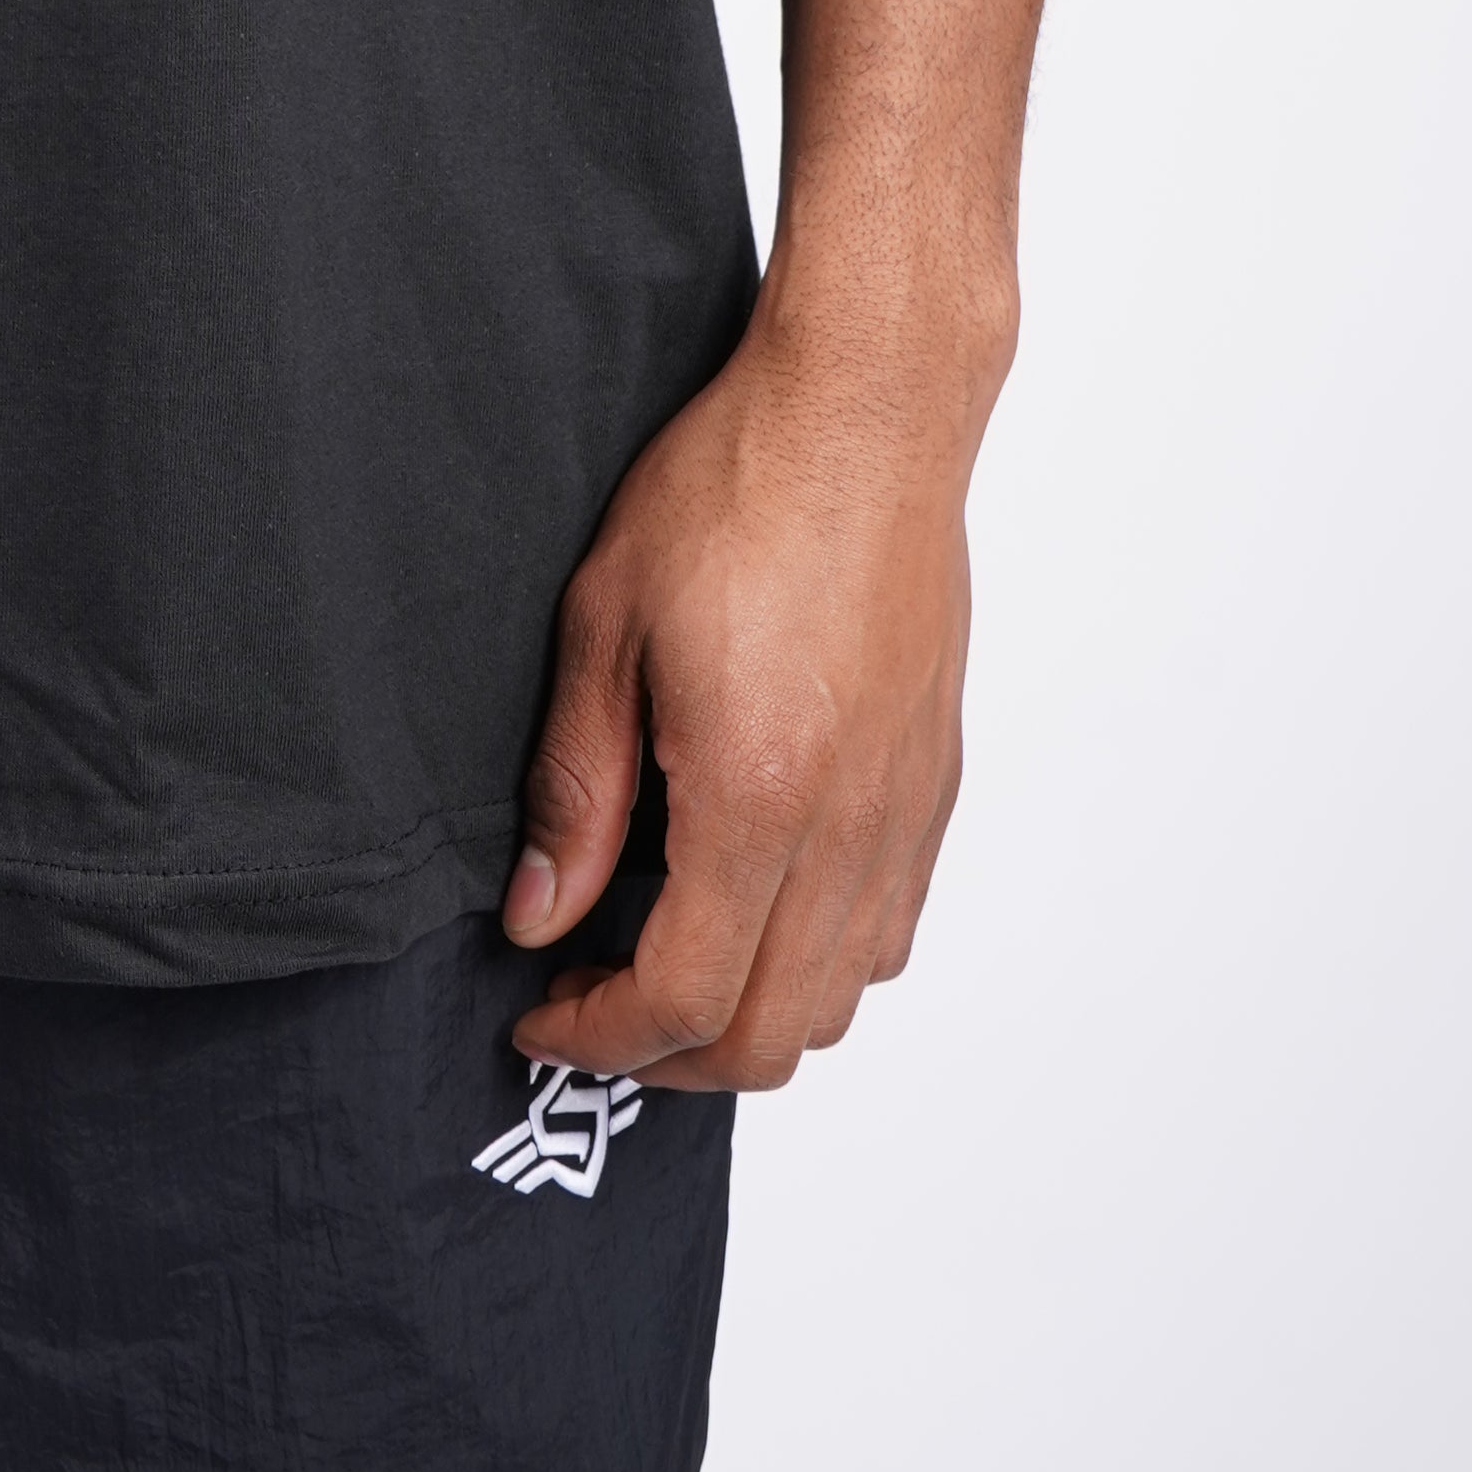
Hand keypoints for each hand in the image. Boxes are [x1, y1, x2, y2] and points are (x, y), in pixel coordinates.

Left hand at [500, 309, 981, 1094]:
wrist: (866, 412)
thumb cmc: (736, 486)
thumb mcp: (604, 624)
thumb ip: (575, 789)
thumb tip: (538, 915)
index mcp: (759, 795)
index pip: (684, 998)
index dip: (599, 1037)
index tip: (538, 1016)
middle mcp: (849, 830)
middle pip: (770, 1037)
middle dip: (666, 1059)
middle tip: (588, 1012)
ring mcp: (904, 815)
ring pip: (840, 1001)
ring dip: (746, 1019)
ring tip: (661, 967)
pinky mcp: (933, 785)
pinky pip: (886, 932)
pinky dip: (817, 964)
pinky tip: (749, 904)